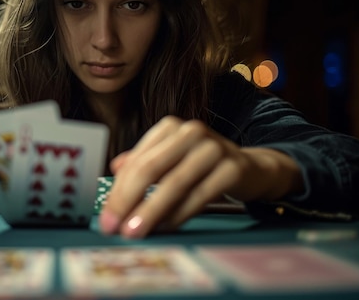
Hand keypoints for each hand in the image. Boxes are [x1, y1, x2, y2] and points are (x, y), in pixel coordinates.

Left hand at [99, 116, 303, 237]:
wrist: (252, 169)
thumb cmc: (203, 167)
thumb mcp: (172, 160)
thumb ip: (144, 163)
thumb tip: (113, 169)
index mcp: (170, 128)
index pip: (137, 161)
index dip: (118, 190)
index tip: (105, 217)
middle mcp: (191, 132)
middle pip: (151, 169)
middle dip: (127, 200)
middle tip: (113, 226)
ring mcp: (213, 148)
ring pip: (173, 184)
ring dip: (150, 211)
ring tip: (134, 231)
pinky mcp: (232, 168)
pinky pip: (199, 196)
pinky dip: (179, 214)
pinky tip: (165, 227)